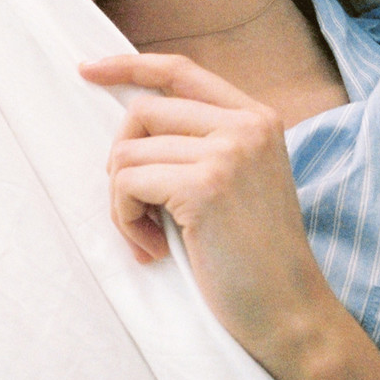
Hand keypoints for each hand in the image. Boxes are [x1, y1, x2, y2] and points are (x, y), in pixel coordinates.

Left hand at [78, 51, 339, 376]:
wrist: (291, 313)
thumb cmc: (255, 259)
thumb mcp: (241, 182)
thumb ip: (202, 145)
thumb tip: (129, 127)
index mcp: (257, 118)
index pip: (180, 70)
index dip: (128, 66)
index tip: (87, 70)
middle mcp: (246, 125)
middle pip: (142, 112)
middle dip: (123, 162)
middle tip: (139, 209)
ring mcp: (228, 152)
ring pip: (127, 153)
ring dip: (124, 203)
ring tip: (151, 237)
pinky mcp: (205, 186)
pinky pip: (127, 184)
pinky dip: (126, 220)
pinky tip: (154, 248)